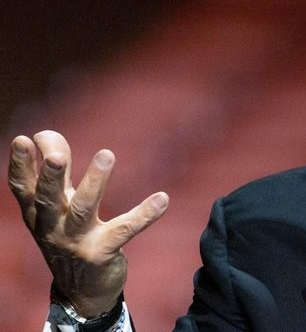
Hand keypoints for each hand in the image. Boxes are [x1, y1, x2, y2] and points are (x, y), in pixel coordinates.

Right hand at [7, 130, 168, 316]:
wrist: (81, 292)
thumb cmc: (68, 237)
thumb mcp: (57, 208)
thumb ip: (56, 173)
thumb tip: (46, 134)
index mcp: (38, 214)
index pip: (23, 187)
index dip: (21, 164)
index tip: (24, 139)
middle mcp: (52, 227)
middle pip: (48, 198)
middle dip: (51, 176)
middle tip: (57, 156)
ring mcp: (77, 241)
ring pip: (84, 209)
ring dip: (95, 182)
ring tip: (107, 154)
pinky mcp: (102, 253)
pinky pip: (125, 230)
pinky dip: (145, 214)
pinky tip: (162, 198)